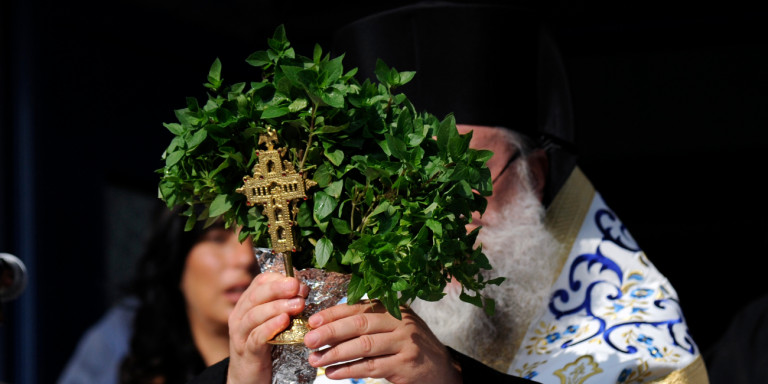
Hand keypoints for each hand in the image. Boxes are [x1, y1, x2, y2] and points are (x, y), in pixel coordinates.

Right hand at [227, 272, 308, 383]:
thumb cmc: (264, 346)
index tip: (298, 282)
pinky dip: (270, 328)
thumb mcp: (272, 321)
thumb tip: (301, 289)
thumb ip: (282, 305)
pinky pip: (256, 337)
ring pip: (254, 315)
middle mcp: (240, 316)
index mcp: (247, 304)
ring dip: (277, 307)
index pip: (259, 283)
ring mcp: (240, 334)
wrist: (248, 377)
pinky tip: (284, 322)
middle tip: (298, 288)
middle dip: (278, 289)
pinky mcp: (246, 352)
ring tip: (298, 305)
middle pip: (256, 296)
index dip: (279, 279)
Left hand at [303, 300, 461, 383]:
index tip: (313, 322)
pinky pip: (371, 367)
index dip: (333, 314)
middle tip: (309, 341)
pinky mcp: (405, 365)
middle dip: (331, 332)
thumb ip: (369, 322)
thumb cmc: (410, 346)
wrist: (441, 370)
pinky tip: (333, 373)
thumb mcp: (394, 327)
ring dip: (336, 354)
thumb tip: (328, 325)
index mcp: (394, 308)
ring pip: (364, 346)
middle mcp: (401, 322)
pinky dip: (349, 370)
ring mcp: (405, 343)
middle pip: (360, 324)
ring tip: (316, 360)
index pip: (359, 307)